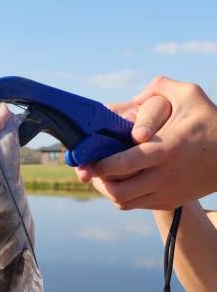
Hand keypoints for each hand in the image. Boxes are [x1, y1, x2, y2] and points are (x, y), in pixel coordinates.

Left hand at [77, 76, 216, 208]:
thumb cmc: (210, 122)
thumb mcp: (190, 95)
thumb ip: (161, 86)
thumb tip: (134, 93)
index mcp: (165, 150)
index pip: (122, 164)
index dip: (99, 165)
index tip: (88, 159)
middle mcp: (164, 176)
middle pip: (118, 191)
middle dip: (98, 181)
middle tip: (90, 169)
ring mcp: (165, 193)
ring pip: (123, 202)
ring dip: (108, 190)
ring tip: (102, 175)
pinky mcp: (168, 202)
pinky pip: (135, 205)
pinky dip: (122, 196)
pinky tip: (120, 180)